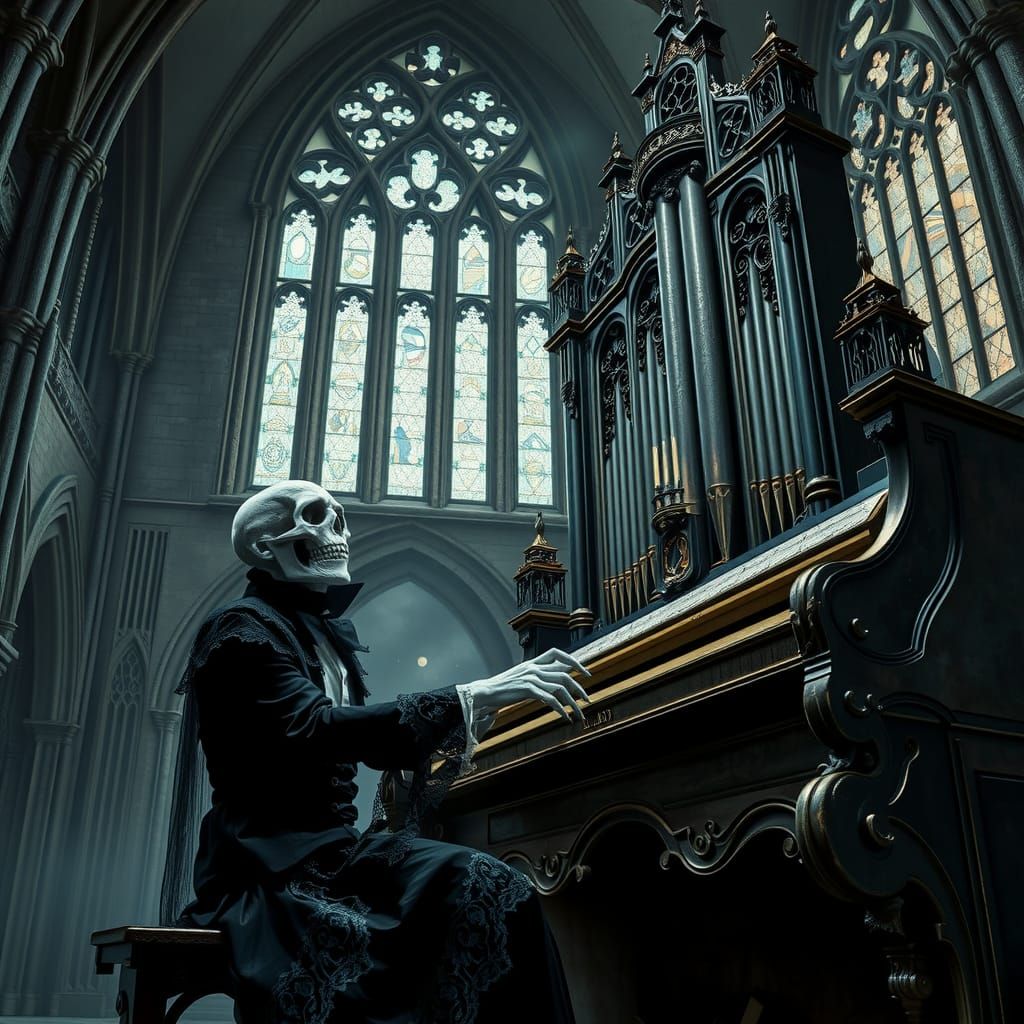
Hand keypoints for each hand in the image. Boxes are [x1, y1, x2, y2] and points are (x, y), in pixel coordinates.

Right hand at [464, 647, 591, 723]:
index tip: (585, 672)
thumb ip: (537, 675)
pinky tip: (564, 717)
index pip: (558, 654)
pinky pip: (550, 699)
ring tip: (578, 714)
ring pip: (560, 688)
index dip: (574, 661)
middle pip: (564, 674)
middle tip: (587, 700)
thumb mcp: (521, 676)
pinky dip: (561, 709)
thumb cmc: (502, 687)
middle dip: (579, 688)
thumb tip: (554, 679)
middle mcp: (534, 668)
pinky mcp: (527, 690)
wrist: (484, 692)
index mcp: (533, 662)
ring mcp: (531, 678)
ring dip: (573, 702)